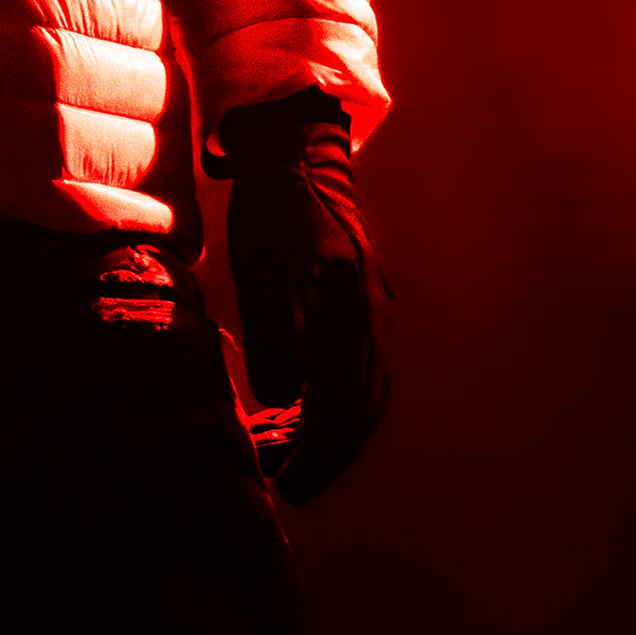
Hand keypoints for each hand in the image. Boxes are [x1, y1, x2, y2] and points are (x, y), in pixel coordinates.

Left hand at [217, 90, 390, 500]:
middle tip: (286, 481)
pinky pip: (350, 362)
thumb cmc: (274, 212)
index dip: (317, 452)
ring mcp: (368, 308)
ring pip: (358, 388)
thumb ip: (278, 340)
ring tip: (280, 445)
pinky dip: (324, 393)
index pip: (343, 406)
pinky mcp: (356, 298)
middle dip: (325, 450)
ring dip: (323, 425)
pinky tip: (291, 401)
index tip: (286, 482)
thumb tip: (283, 400)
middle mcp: (371, 318)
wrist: (294, 152)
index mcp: (353, 316)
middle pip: (359, 406)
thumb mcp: (265, 275)